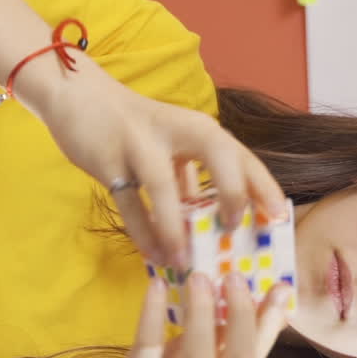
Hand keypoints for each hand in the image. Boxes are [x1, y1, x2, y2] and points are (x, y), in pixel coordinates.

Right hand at [31, 56, 287, 267]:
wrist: (77, 95)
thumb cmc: (131, 127)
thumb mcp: (170, 144)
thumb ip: (191, 176)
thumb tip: (213, 222)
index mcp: (197, 127)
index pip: (240, 155)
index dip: (263, 186)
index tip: (279, 219)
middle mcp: (175, 129)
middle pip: (218, 154)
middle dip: (232, 194)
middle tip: (233, 231)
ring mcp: (140, 143)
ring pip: (165, 187)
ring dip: (176, 228)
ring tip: (184, 262)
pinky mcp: (108, 159)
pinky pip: (129, 204)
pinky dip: (143, 233)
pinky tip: (153, 256)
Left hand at [69, 271, 292, 357]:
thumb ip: (220, 343)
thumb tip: (244, 299)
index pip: (256, 356)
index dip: (271, 322)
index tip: (281, 286)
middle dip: (242, 314)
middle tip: (234, 276)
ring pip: (198, 357)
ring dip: (203, 314)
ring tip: (199, 278)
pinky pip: (148, 348)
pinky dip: (154, 314)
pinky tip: (156, 286)